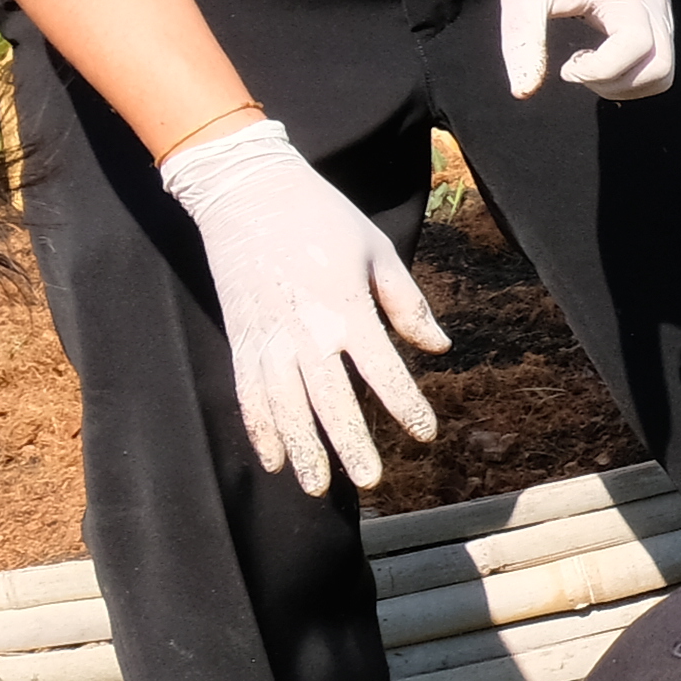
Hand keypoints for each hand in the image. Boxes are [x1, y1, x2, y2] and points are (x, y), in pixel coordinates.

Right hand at [157, 116, 443, 496]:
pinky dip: (261, 429)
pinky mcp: (241, 339)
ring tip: (319, 487)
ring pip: (284, 407)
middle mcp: (303, 331)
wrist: (246, 193)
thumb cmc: (322, 218)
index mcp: (344, 308)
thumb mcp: (377, 251)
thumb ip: (406, 304)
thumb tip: (440, 348)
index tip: (425, 434)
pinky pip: (249, 394)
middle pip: (329, 401)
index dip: (404, 405)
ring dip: (303, 449)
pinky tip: (275, 459)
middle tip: (371, 482)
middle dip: (350, 444)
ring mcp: (266, 339)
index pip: (381, 370)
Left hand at [497, 0, 676, 101]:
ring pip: (665, 67)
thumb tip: (523, 92)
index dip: (601, 71)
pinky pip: (659, 53)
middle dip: (618, 84)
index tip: (564, 67)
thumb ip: (523, 42)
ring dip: (626, 81)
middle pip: (662, 68)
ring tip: (587, 64)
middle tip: (577, 70)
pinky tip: (597, 53)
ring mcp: (660, 3)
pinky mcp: (657, 7)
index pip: (636, 49)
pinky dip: (631, 69)